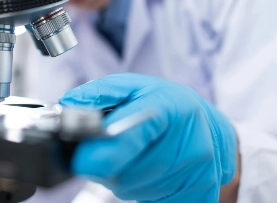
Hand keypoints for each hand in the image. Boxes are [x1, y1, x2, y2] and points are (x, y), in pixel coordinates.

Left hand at [59, 74, 237, 202]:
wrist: (208, 125)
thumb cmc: (166, 103)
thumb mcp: (132, 85)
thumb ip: (98, 93)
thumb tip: (69, 107)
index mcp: (168, 107)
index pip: (124, 139)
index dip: (96, 153)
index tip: (82, 156)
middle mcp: (187, 142)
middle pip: (122, 174)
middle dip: (106, 163)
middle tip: (112, 147)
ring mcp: (196, 173)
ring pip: (131, 190)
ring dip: (122, 176)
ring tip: (134, 154)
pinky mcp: (199, 194)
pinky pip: (150, 201)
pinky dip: (140, 189)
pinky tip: (147, 169)